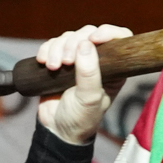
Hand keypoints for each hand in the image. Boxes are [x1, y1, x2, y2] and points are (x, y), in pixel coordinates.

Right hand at [35, 24, 132, 145]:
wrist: (57, 130)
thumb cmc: (81, 118)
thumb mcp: (90, 98)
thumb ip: (89, 73)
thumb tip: (86, 44)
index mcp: (113, 68)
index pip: (119, 39)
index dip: (108, 32)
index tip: (93, 39)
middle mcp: (97, 60)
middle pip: (87, 34)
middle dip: (74, 43)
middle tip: (66, 62)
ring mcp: (77, 59)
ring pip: (69, 37)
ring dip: (58, 48)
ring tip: (53, 67)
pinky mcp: (59, 60)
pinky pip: (53, 44)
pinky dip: (46, 49)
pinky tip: (43, 62)